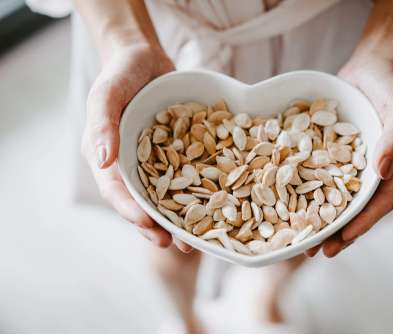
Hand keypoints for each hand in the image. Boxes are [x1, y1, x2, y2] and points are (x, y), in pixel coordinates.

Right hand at [81, 44, 191, 250]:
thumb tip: (101, 162)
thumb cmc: (120, 73)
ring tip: (197, 239)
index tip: (148, 226)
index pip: (117, 192)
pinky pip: (186, 175)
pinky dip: (198, 191)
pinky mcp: (176, 154)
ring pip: (166, 195)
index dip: (131, 211)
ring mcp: (154, 162)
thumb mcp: (107, 94)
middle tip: (175, 245)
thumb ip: (102, 125)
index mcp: (108, 158)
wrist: (144, 60)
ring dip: (179, 217)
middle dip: (157, 226)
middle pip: (142, 202)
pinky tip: (217, 204)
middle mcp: (130, 166)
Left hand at [306, 57, 392, 257]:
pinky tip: (295, 206)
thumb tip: (384, 171)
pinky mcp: (341, 158)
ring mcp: (360, 167)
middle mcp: (382, 173)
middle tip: (317, 251)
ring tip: (304, 241)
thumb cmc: (392, 85)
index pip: (382, 201)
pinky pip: (328, 180)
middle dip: (340, 232)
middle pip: (361, 209)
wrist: (374, 67)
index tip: (342, 239)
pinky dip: (314, 195)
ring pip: (343, 200)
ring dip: (326, 221)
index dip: (363, 223)